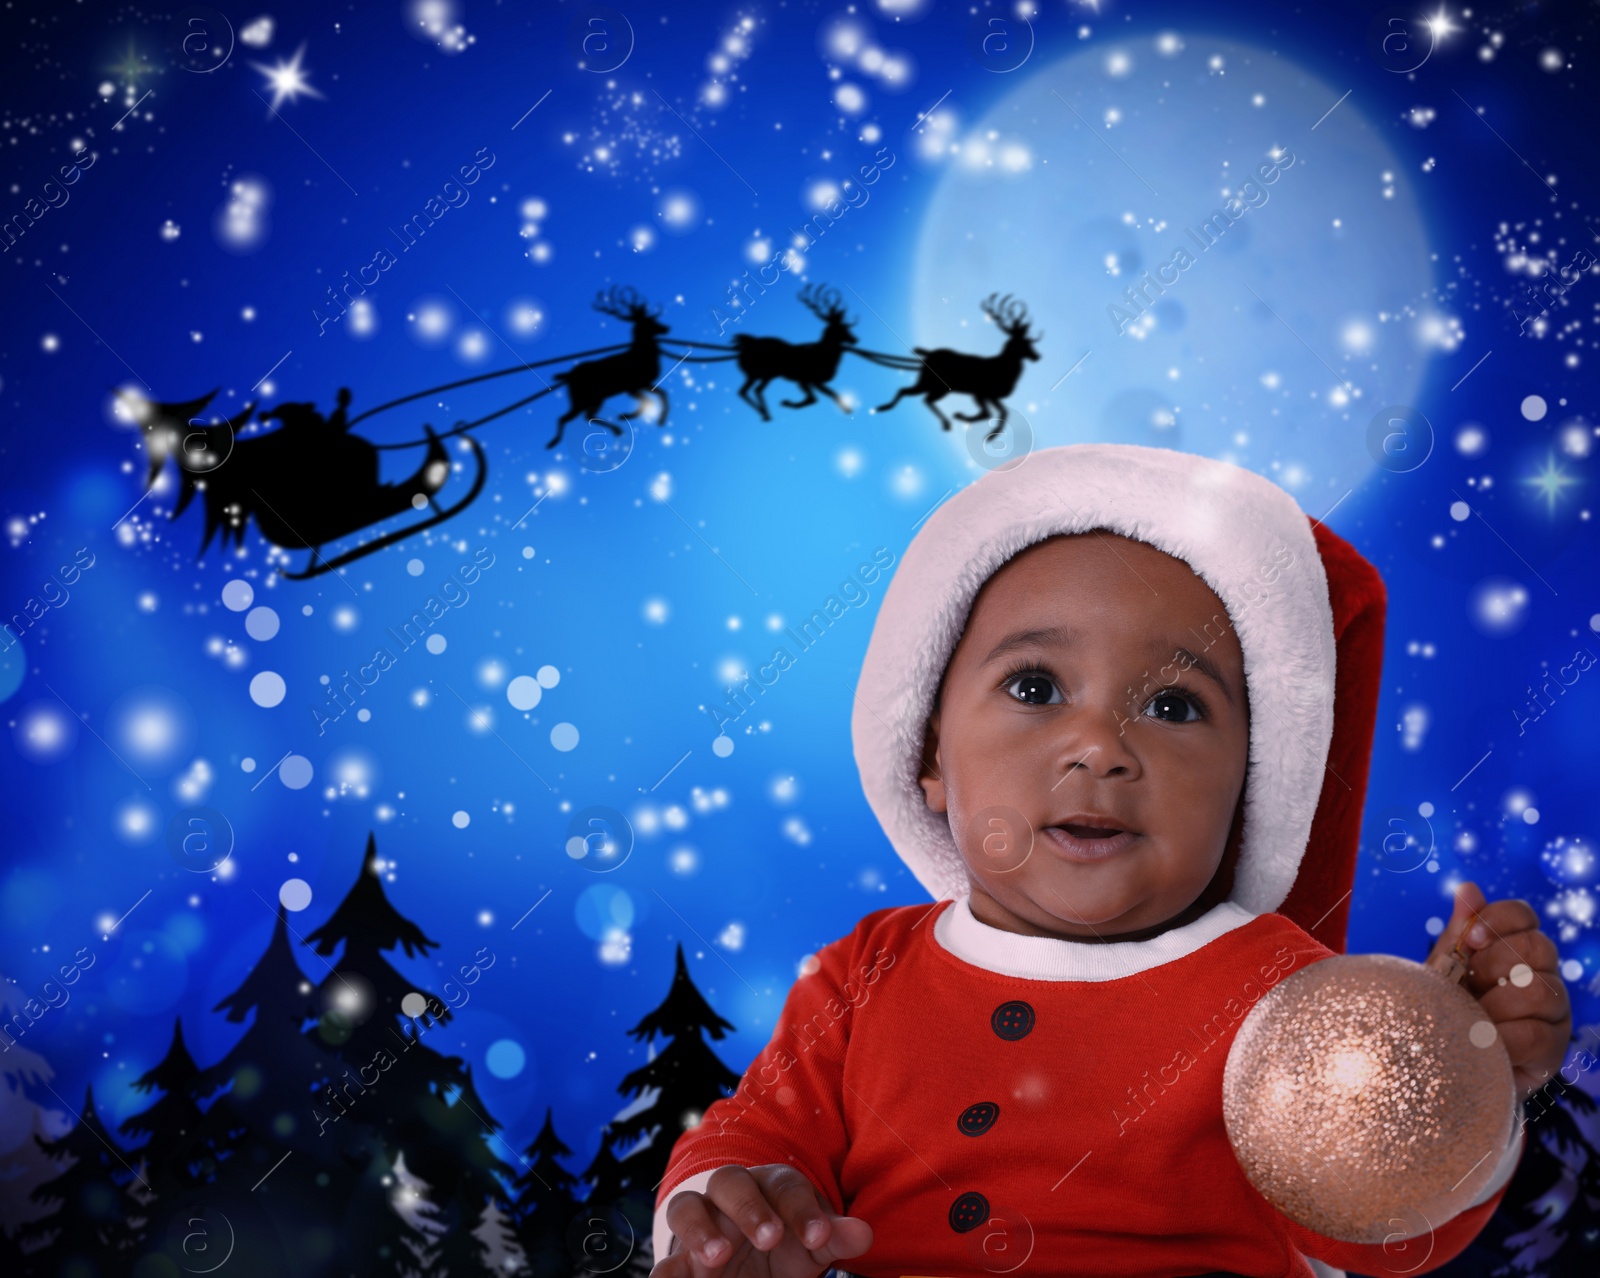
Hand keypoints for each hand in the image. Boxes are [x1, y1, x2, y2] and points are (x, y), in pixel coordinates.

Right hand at [651, 1163, 872, 1276]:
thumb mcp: (811, 1242)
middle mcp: (731, 1195)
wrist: (752, 1257)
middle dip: (749, 1208)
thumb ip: (832, 1236)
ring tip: (718, 1256)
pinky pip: (666, 1259)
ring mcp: (702, 1223)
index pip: (785, 1185)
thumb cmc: (787, 1241)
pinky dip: (664, 1270)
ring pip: (687, 1206)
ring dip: (700, 1228)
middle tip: (769, 1238)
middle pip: (731, 1181)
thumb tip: (863, 1234)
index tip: (817, 1238)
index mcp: (771, 1185)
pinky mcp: (681, 1258)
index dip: (801, 1209)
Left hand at [1424, 881, 1571, 1099]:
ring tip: (1473, 1017)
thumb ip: (1460, 933)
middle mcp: (1544, 976)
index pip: (1524, 916)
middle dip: (1493, 962)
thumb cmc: (1446, 1007)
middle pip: (1538, 947)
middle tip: (1469, 983)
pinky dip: (1502, 1036)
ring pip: (1540, 989)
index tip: (1469, 939)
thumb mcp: (1445, 968)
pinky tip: (1483, 1041)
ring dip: (1496, 1003)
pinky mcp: (1552, 1050)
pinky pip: (1535, 1034)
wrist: (1441, 1061)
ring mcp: (1554, 1013)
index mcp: (1517, 950)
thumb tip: (1469, 889)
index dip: (1497, 920)